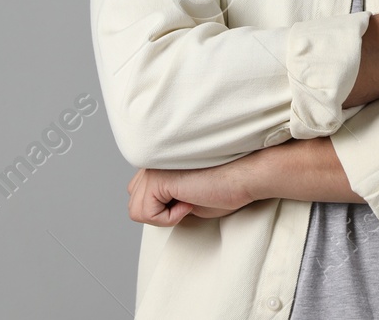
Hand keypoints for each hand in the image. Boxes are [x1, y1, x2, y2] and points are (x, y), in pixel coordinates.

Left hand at [127, 159, 255, 225]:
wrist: (245, 176)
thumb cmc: (226, 187)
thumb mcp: (189, 196)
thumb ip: (167, 197)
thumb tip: (155, 209)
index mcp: (160, 161)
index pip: (139, 191)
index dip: (163, 205)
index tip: (191, 198)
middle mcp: (153, 161)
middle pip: (134, 200)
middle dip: (159, 211)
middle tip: (189, 201)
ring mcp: (153, 168)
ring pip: (136, 210)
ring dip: (164, 216)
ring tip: (189, 200)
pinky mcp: (157, 179)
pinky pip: (147, 213)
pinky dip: (169, 218)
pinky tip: (189, 201)